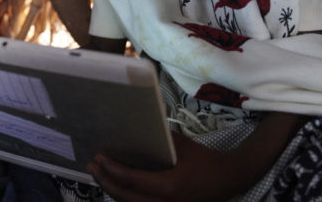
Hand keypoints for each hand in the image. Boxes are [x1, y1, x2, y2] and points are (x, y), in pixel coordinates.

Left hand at [88, 133, 242, 201]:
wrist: (229, 179)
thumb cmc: (206, 161)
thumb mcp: (183, 145)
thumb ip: (160, 139)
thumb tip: (139, 125)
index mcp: (169, 187)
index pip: (133, 180)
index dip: (114, 170)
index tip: (100, 158)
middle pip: (126, 197)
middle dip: (106, 182)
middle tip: (92, 167)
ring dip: (113, 191)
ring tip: (99, 175)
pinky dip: (126, 196)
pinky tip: (117, 185)